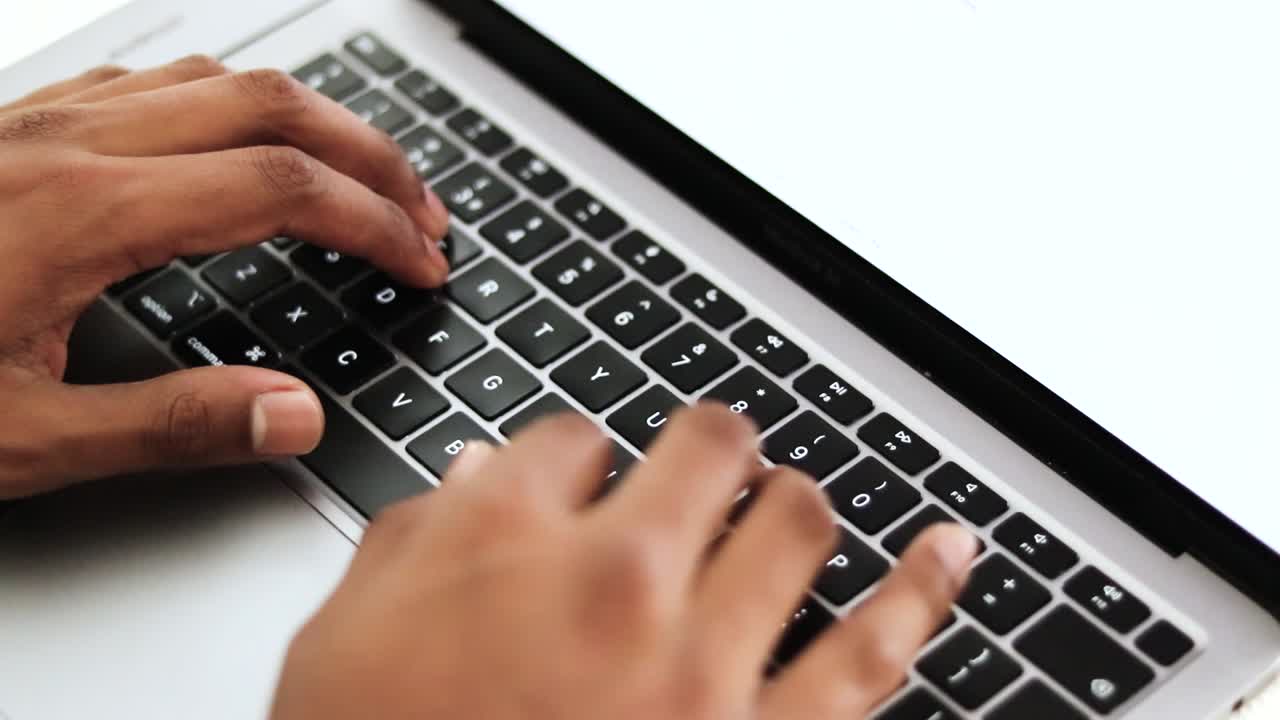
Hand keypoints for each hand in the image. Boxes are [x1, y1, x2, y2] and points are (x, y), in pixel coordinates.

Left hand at [0, 57, 449, 497]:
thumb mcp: (19, 438)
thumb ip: (171, 426)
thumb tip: (292, 415)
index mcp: (83, 213)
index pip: (281, 187)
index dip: (374, 221)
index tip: (421, 263)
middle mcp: (68, 144)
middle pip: (270, 103)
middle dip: (372, 152)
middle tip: (424, 210)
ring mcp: (39, 122)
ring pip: (216, 78)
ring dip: (312, 119)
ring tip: (362, 174)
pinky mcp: (16, 124)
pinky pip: (154, 83)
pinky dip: (234, 104)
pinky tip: (242, 143)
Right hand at [272, 407, 975, 719]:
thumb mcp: (339, 644)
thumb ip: (410, 541)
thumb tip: (471, 472)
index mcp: (500, 539)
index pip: (573, 439)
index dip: (579, 456)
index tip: (581, 484)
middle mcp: (612, 578)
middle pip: (702, 452)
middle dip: (708, 447)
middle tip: (709, 461)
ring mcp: (699, 661)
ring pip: (794, 526)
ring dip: (794, 501)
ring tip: (788, 500)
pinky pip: (868, 655)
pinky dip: (923, 593)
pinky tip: (952, 550)